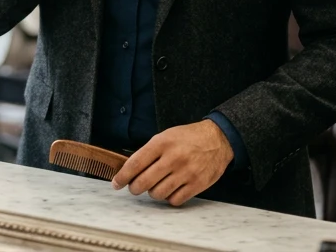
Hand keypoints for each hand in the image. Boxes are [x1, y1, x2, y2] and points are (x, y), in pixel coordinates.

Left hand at [110, 121, 232, 206]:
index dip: (122, 176)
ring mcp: (186, 172)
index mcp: (162, 143)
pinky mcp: (197, 184)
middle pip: (144, 182)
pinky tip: (171, 189)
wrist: (218, 139)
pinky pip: (175, 200)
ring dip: (153, 192)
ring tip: (156, 185)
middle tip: (135, 187)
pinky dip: (169, 197)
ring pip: (158, 193)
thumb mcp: (165, 136)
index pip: (135, 163)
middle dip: (135, 188)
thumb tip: (130, 169)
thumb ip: (149, 152)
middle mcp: (173, 158)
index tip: (116, 183)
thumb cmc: (188, 137)